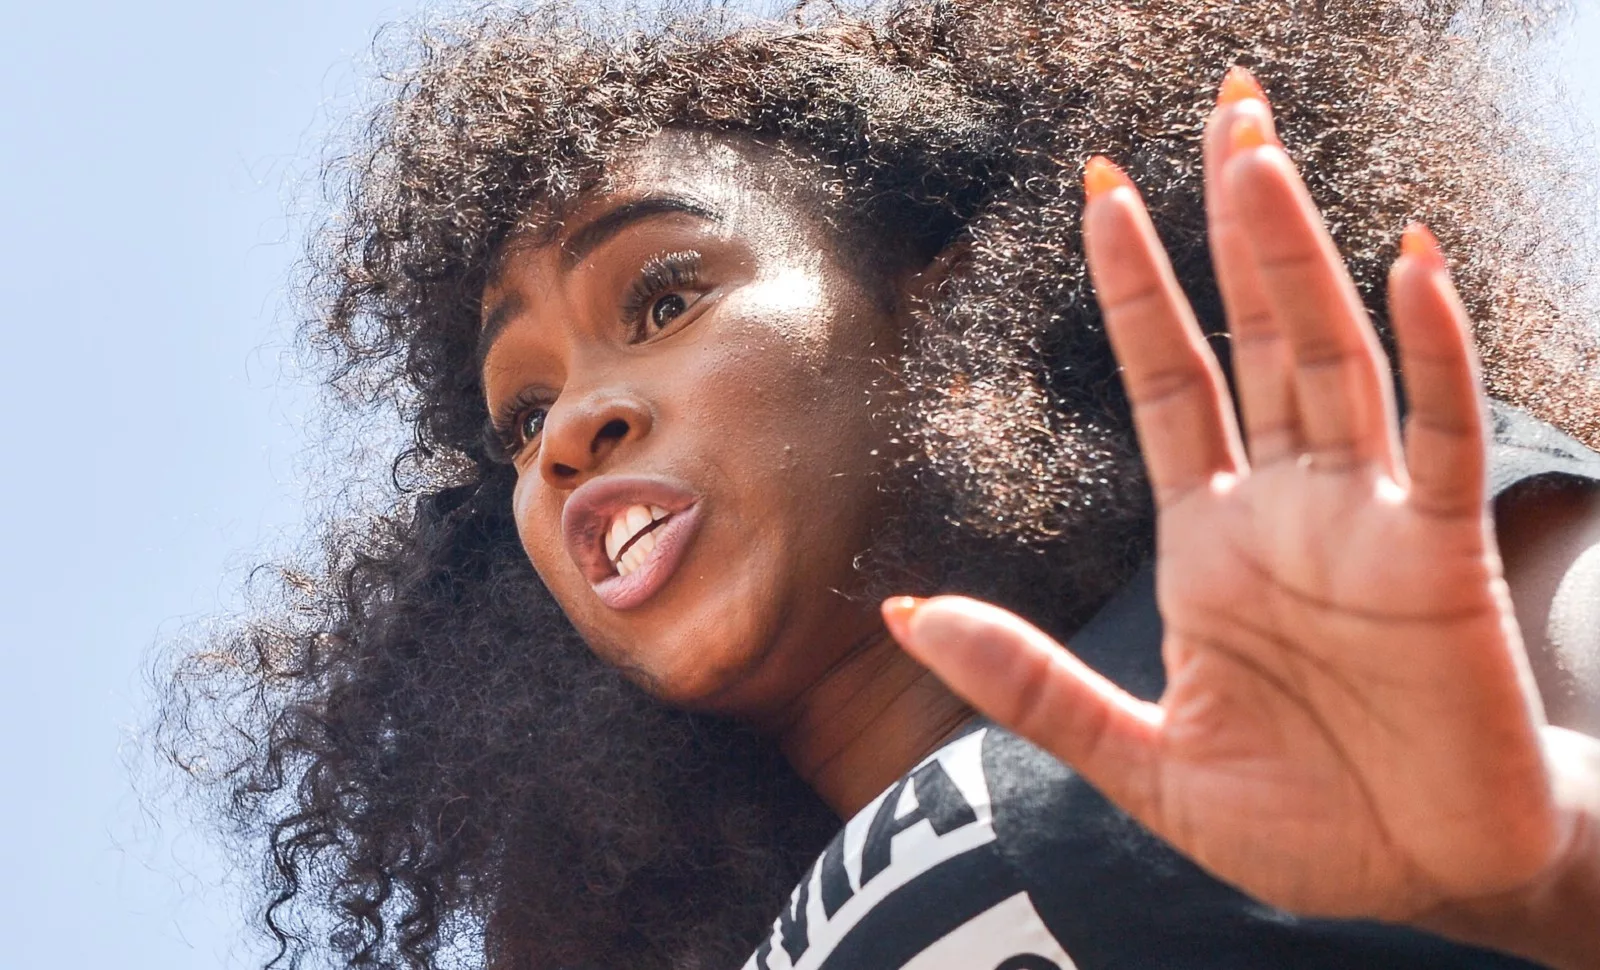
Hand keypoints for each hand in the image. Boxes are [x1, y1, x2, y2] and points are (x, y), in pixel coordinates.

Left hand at [884, 69, 1594, 942]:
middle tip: (1222, 108)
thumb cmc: (1291, 819)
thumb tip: (903, 617)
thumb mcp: (1138, 758)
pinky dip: (1429, 353)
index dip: (1137, 287)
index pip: (1169, 380)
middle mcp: (1288, 506)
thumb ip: (1029, 686)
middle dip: (1235, 226)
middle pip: (1258, 336)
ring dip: (1296, 259)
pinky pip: (1438, 436)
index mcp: (1210, 538)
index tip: (1103, 191)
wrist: (1415, 881)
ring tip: (1257, 157)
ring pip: (1332, 359)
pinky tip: (1408, 265)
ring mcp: (1367, 521)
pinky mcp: (1441, 559)